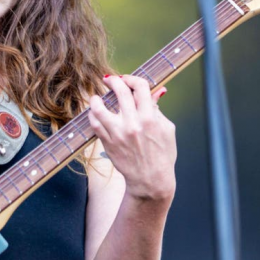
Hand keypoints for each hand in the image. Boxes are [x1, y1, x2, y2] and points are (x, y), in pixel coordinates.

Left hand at [88, 75, 176, 200]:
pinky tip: (95, 112)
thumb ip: (157, 109)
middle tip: (109, 80)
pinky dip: (92, 114)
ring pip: (99, 108)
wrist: (151, 180)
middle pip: (120, 91)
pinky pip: (94, 124)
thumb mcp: (167, 129)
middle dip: (113, 81)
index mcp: (150, 118)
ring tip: (97, 97)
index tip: (126, 79)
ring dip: (96, 98)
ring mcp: (118, 133)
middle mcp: (133, 124)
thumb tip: (156, 90)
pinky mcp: (108, 143)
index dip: (132, 78)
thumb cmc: (162, 155)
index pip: (140, 87)